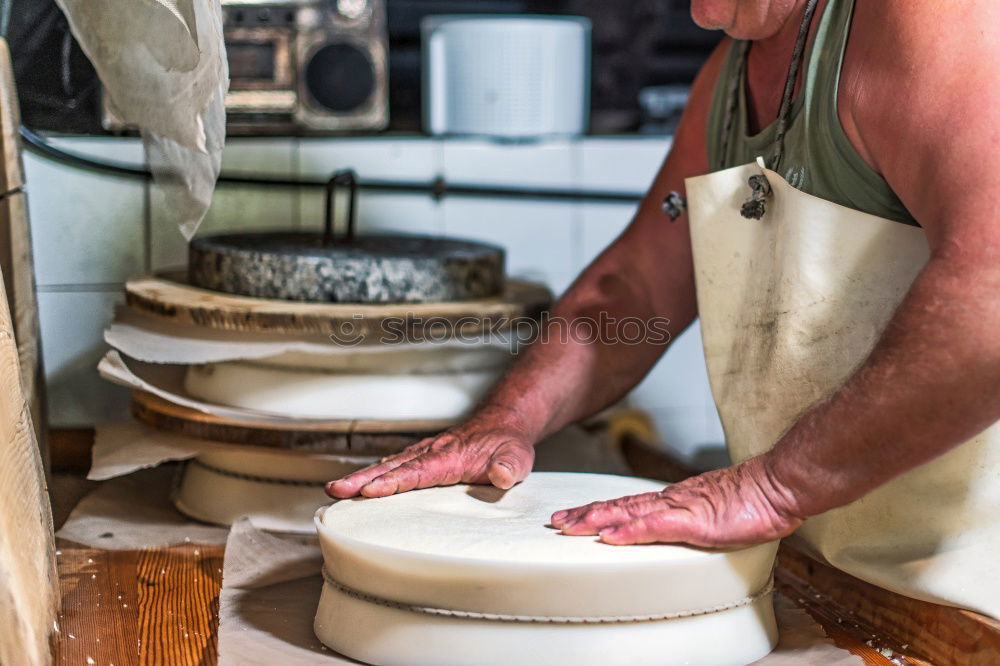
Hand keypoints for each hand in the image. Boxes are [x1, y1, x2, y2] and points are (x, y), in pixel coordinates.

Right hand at [326, 411, 535, 498]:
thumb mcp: (518, 458)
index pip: (417, 471)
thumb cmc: (508, 445)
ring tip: (334, 490)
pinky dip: (374, 474)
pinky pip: (394, 465)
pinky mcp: (423, 457)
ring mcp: (424, 454)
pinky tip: (359, 484)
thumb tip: (501, 474)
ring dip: (360, 477)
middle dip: (362, 479)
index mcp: (449, 457)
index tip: (370, 490)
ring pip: (387, 465)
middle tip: (335, 490)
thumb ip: (509, 466)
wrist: (503, 424)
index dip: (394, 482)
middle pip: (392, 467)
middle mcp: (431, 453)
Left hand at [550, 455, 804, 547]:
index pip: (626, 505)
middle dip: (584, 514)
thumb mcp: (711, 514)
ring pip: (627, 514)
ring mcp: (678, 509)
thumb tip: (671, 527)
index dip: (597, 510)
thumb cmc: (751, 502)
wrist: (777, 486)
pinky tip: (608, 535)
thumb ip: (689, 520)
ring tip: (569, 526)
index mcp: (672, 501)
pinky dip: (628, 531)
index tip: (572, 516)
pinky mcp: (692, 520)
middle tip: (556, 522)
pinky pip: (653, 526)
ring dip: (596, 520)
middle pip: (618, 507)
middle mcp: (668, 501)